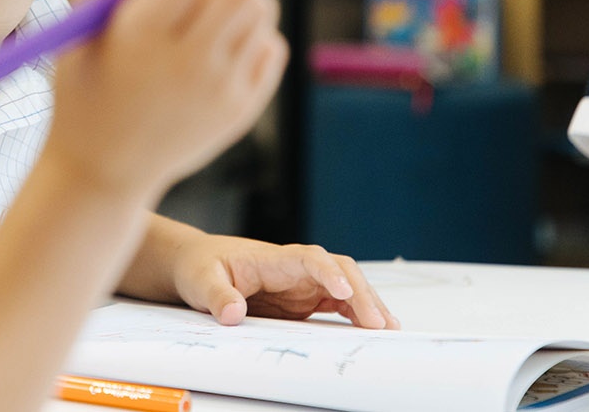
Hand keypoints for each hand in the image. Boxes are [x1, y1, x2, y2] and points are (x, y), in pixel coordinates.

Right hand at [49, 0, 288, 198]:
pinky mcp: (242, 110)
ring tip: (209, 2)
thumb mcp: (77, 27)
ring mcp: (221, 91)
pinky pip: (270, 46)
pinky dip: (252, 30)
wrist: (104, 170)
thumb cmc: (85, 86)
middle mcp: (186, 66)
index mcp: (138, 42)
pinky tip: (219, 38)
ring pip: (262, 10)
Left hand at [170, 234, 397, 328]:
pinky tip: (373, 329)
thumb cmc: (201, 267)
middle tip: (378, 323)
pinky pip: (339, 303)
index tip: (343, 290)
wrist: (199, 265)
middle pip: (339, 270)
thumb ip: (217, 296)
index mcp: (272, 259)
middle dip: (362, 293)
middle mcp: (295, 268)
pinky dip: (358, 314)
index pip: (310, 258)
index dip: (329, 272)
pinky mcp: (305, 299)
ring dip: (368, 304)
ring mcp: (303, 283)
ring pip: (346, 286)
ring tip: (389, 329)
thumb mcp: (200, 280)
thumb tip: (233, 314)